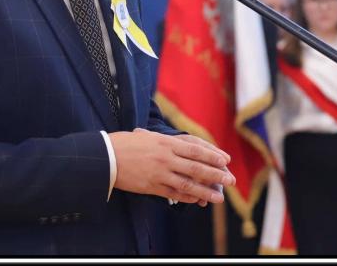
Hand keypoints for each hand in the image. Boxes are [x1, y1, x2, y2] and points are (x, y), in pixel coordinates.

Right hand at [109, 128, 234, 204]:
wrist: (106, 157)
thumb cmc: (126, 143)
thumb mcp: (149, 136)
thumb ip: (167, 142)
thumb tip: (185, 145)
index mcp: (166, 142)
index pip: (196, 149)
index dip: (213, 155)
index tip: (226, 161)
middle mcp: (166, 158)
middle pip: (196, 167)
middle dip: (216, 175)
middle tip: (230, 180)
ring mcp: (159, 173)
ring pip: (188, 184)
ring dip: (205, 191)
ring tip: (219, 197)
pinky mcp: (151, 187)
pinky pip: (174, 194)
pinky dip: (187, 198)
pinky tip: (197, 200)